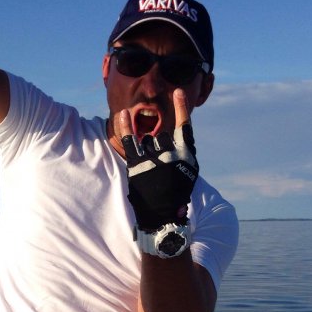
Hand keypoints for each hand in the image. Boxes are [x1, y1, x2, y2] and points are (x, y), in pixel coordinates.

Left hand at [120, 90, 198, 231]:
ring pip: (148, 139)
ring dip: (146, 149)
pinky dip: (126, 126)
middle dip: (158, 147)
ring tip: (149, 168)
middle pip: (162, 136)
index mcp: (188, 157)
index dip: (181, 109)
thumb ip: (181, 158)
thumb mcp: (186, 176)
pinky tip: (123, 114)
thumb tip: (175, 144)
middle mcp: (173, 155)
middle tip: (157, 167)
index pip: (185, 128)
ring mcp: (156, 159)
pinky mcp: (139, 165)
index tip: (178, 93)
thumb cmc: (174, 198)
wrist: (162, 218)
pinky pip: (130, 140)